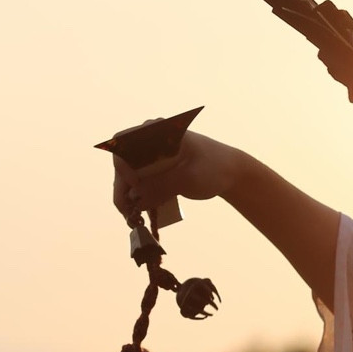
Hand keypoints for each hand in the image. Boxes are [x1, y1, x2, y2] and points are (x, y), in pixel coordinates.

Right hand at [111, 131, 242, 224]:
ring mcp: (150, 157)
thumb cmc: (214, 168)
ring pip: (127, 178)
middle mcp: (148, 141)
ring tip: (134, 220)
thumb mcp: (190, 178)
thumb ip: (164, 186)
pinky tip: (141, 216)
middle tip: (129, 215)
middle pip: (122, 164)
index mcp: (157, 131)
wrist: (230, 173)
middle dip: (122, 189)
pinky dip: (137, 201)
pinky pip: (137, 186)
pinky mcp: (153, 172)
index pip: (124, 141)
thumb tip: (136, 199)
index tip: (135, 185)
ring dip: (127, 198)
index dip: (122, 164)